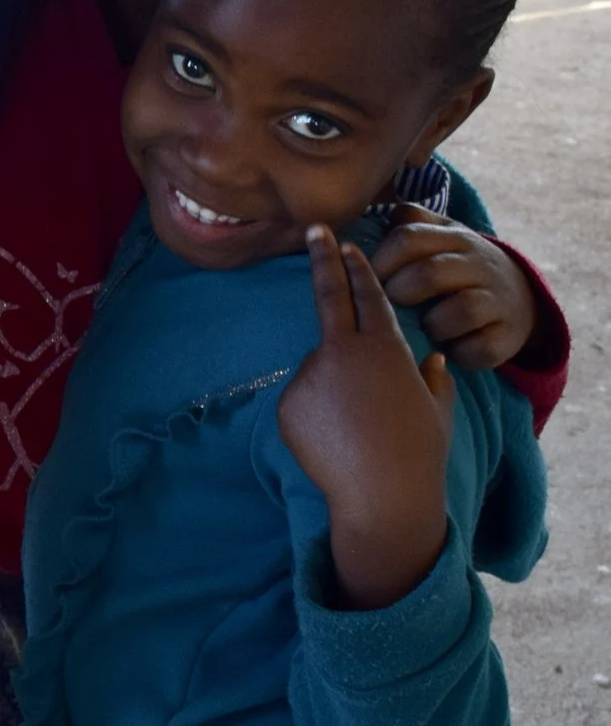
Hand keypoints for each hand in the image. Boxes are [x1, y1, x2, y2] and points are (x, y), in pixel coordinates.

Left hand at [278, 226, 453, 609]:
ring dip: (334, 388)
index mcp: (384, 348)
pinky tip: (336, 439)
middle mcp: (342, 351)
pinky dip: (317, 413)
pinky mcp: (287, 401)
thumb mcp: (437, 409)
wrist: (381, 494)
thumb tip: (430, 358)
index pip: (368, 296)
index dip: (356, 269)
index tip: (346, 245)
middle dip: (323, 259)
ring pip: (320, 368)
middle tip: (313, 230)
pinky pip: (304, 399)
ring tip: (356, 428)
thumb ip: (432, 378)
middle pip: (329, 297)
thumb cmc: (418, 452)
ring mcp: (309, 374)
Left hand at [373, 204, 536, 370]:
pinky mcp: (508, 336)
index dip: (380, 261)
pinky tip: (450, 348)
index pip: (408, 238)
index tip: (369, 279)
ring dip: (434, 323)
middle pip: (429, 273)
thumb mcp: (440, 236)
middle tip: (393, 304)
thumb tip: (377, 213)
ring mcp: (498, 300)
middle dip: (400, 292)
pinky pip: (480, 347)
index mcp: (455, 238)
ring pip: (461, 310)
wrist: (518, 298)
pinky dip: (459, 352)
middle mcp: (479, 265)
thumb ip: (411, 223)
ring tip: (427, 326)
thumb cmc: (458, 267)